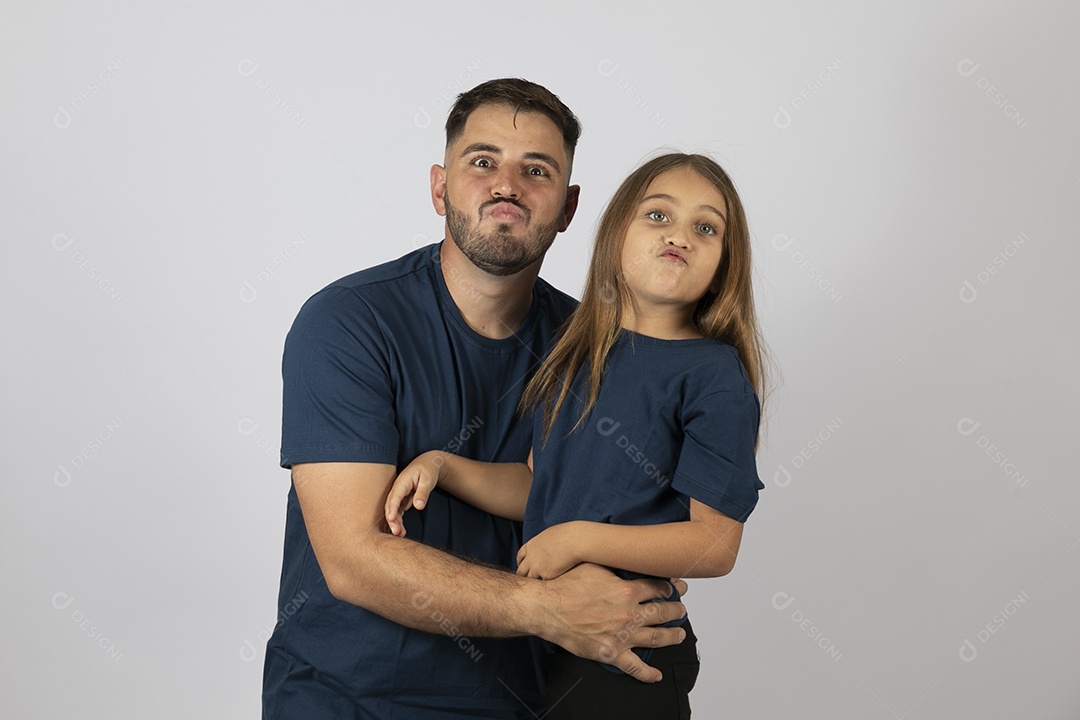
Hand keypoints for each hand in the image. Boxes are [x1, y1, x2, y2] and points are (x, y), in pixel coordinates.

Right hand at [384, 451, 444, 536]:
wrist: (427, 464)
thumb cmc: (428, 470)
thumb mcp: (428, 480)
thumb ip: (422, 493)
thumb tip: (418, 507)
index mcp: (402, 482)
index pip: (394, 496)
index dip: (392, 508)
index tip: (391, 519)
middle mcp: (397, 489)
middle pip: (390, 505)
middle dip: (391, 519)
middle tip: (396, 532)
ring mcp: (398, 495)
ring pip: (393, 510)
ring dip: (394, 523)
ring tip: (400, 534)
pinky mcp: (401, 500)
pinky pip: (397, 512)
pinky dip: (398, 521)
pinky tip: (401, 531)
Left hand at [516, 522, 580, 578]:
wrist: (575, 540)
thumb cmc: (566, 534)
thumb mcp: (548, 535)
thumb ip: (542, 544)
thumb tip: (543, 548)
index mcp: (530, 545)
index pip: (520, 556)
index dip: (521, 562)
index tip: (524, 566)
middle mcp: (531, 558)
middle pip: (520, 571)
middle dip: (523, 576)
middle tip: (528, 580)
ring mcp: (537, 568)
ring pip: (530, 579)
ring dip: (535, 582)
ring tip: (539, 587)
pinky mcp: (547, 575)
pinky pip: (544, 582)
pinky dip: (548, 583)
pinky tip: (553, 584)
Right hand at [535, 563, 686, 682]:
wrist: (548, 608)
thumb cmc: (566, 586)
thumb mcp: (594, 565)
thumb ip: (615, 564)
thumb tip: (626, 556)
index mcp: (627, 590)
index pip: (658, 588)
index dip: (670, 588)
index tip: (676, 589)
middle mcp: (629, 614)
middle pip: (663, 612)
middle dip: (677, 610)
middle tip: (682, 610)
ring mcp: (623, 635)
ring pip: (657, 638)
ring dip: (672, 636)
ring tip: (680, 634)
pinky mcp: (612, 653)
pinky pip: (635, 667)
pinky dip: (648, 673)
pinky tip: (657, 674)